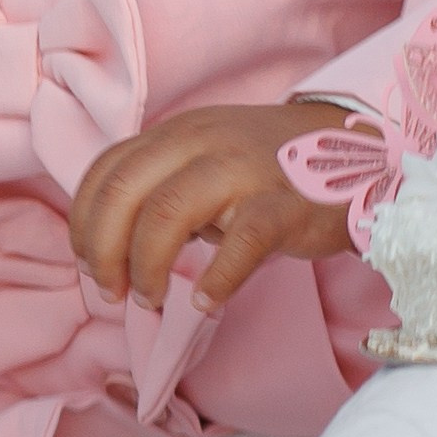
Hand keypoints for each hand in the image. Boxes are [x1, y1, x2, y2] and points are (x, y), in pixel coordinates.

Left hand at [68, 101, 384, 317]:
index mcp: (176, 134)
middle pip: (124, 194)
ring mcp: (242, 170)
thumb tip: (110, 243)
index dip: (84, 223)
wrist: (352, 152)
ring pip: (167, 213)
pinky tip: (206, 302)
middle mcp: (201, 142)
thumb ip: (161, 186)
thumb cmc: (269, 168)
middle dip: (104, 251)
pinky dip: (216, 280)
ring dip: (146, 266)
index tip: (89, 263)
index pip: (105, 171)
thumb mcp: (204, 160)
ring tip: (150, 299)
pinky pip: (240, 243)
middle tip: (113, 292)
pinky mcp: (283, 205)